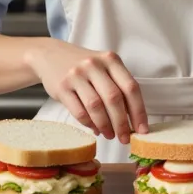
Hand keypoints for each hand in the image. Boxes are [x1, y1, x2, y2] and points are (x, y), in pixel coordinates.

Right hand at [26, 39, 148, 143]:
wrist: (50, 55)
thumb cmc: (84, 67)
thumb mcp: (103, 68)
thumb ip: (118, 87)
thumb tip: (131, 120)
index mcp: (111, 59)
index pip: (131, 87)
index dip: (139, 111)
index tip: (142, 129)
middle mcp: (94, 64)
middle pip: (114, 98)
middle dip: (121, 123)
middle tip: (125, 138)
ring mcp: (77, 74)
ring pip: (96, 106)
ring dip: (105, 126)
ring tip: (109, 135)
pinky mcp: (62, 86)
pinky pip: (79, 111)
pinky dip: (89, 124)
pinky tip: (94, 128)